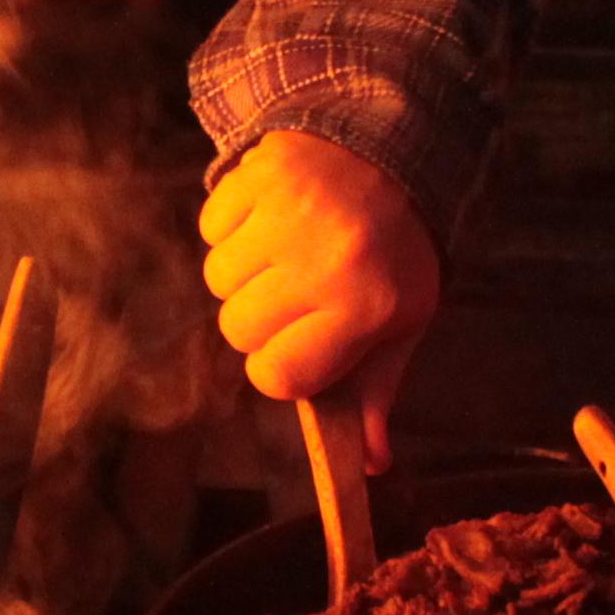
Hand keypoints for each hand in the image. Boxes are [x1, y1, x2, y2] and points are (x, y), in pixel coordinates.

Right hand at [200, 131, 440, 470]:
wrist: (402, 150)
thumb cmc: (397, 253)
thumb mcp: (402, 322)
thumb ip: (377, 393)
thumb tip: (370, 463)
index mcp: (366, 307)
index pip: (279, 376)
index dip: (278, 368)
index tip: (296, 349)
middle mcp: (327, 260)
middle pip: (238, 330)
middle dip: (259, 320)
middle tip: (295, 293)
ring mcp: (292, 211)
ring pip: (218, 279)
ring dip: (243, 273)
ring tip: (286, 250)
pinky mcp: (264, 170)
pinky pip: (211, 226)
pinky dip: (231, 227)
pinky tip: (273, 216)